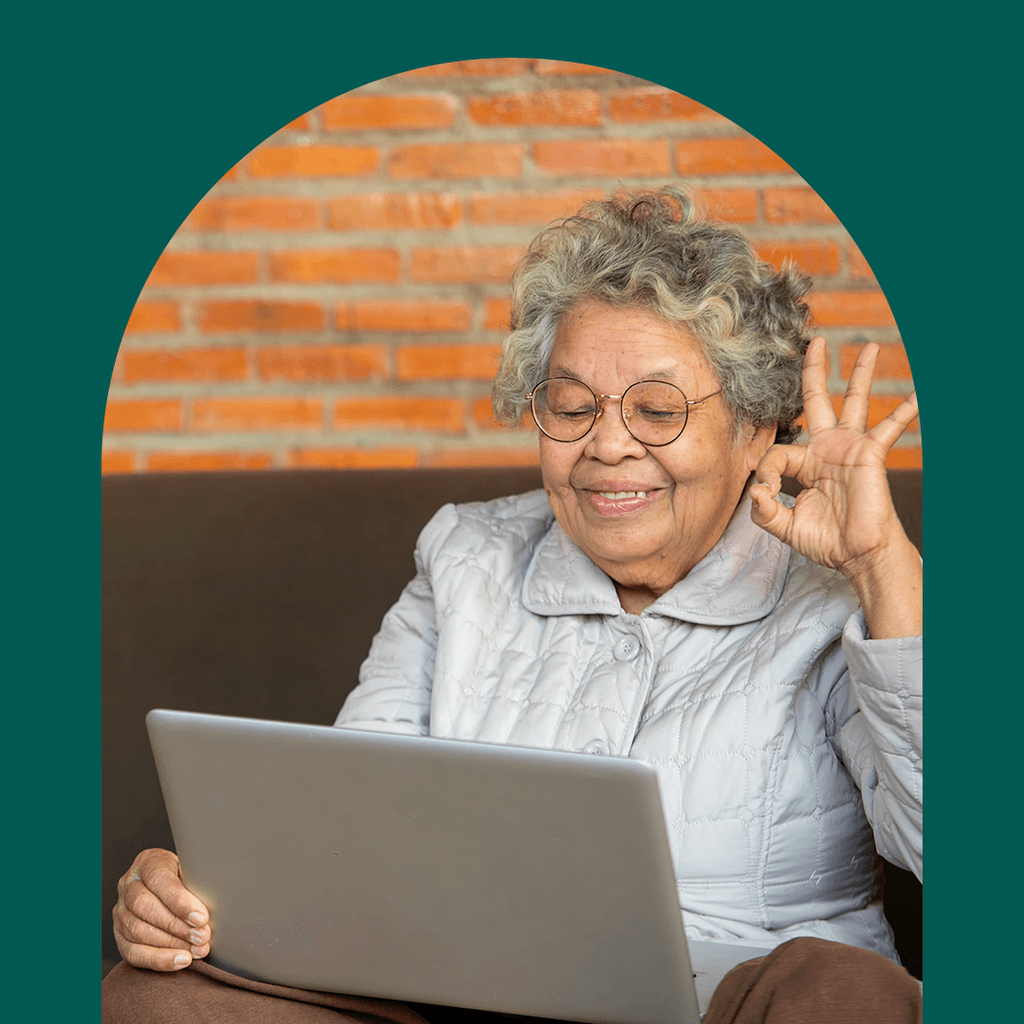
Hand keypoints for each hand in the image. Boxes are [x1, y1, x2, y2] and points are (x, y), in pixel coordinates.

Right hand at [113, 848, 210, 970]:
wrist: (171, 886)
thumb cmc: (186, 877)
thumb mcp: (193, 869)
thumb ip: (198, 881)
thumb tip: (214, 901)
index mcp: (147, 862)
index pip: (159, 880)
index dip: (180, 901)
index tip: (202, 917)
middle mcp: (128, 885)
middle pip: (146, 908)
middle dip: (177, 926)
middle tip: (203, 936)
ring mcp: (120, 911)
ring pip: (139, 932)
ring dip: (171, 944)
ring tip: (197, 950)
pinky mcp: (119, 935)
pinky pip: (133, 952)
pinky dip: (159, 959)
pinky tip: (181, 960)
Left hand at [749, 337, 920, 637]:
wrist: (857, 555)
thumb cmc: (826, 541)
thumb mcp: (785, 527)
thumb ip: (764, 511)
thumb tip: (755, 491)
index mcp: (805, 464)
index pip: (777, 453)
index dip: (765, 474)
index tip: (765, 494)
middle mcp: (827, 449)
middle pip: (818, 401)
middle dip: (815, 372)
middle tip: (815, 343)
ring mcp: (850, 448)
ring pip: (855, 402)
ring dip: (861, 374)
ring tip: (869, 347)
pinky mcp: (870, 454)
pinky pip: (889, 429)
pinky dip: (904, 414)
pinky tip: (917, 397)